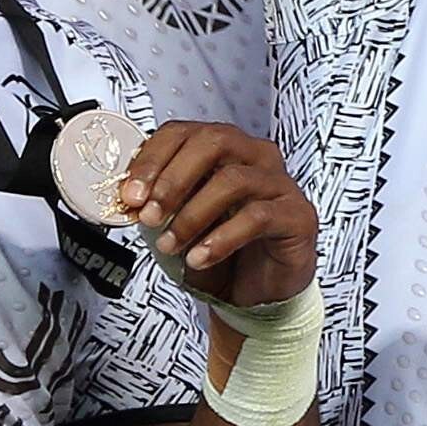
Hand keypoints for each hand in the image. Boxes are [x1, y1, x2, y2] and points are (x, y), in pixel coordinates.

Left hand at [114, 120, 319, 308]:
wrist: (258, 293)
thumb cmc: (220, 251)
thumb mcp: (179, 223)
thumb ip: (159, 205)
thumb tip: (129, 198)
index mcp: (224, 149)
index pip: (184, 132)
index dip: (152, 158)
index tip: (130, 194)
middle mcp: (255, 157)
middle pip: (214, 142)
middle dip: (173, 179)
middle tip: (148, 216)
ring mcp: (280, 184)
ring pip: (234, 179)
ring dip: (192, 215)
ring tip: (169, 245)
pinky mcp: (298, 215)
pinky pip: (258, 216)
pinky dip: (220, 239)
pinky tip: (199, 258)